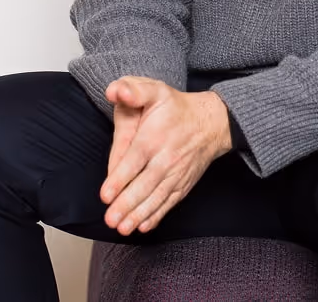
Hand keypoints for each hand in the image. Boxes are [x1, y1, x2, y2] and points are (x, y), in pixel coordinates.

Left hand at [101, 76, 231, 235]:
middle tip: (110, 219)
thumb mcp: (155, 90)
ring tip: (123, 228)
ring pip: (156, 197)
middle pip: (145, 184)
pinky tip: (144, 226)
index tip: (106, 195)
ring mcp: (176, 173)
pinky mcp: (183, 184)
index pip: (134, 160)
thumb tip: (116, 91)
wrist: (211, 122)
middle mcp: (167, 157)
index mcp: (155, 136)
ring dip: (139, 214)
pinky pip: (170, 202)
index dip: (120, 179)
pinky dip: (157, 215)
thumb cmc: (176, 107)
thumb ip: (134, 89)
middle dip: (127, 204)